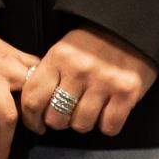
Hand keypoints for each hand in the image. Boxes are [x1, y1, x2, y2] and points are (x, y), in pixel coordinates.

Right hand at [0, 25, 39, 158]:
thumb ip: (0, 82)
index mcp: (14, 58)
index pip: (42, 85)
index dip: (46, 108)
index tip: (42, 128)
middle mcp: (6, 67)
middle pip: (30, 105)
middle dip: (30, 133)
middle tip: (23, 150)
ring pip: (8, 116)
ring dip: (4, 145)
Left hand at [21, 26, 158, 137]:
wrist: (128, 31)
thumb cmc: (91, 44)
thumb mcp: (62, 51)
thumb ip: (49, 75)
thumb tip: (35, 106)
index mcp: (57, 58)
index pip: (33, 98)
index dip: (30, 118)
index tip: (35, 124)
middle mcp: (78, 70)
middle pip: (56, 117)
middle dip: (58, 122)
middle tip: (63, 116)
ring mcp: (104, 82)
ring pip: (82, 125)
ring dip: (82, 123)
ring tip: (86, 110)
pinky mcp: (127, 93)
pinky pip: (109, 127)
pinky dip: (106, 125)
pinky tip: (106, 112)